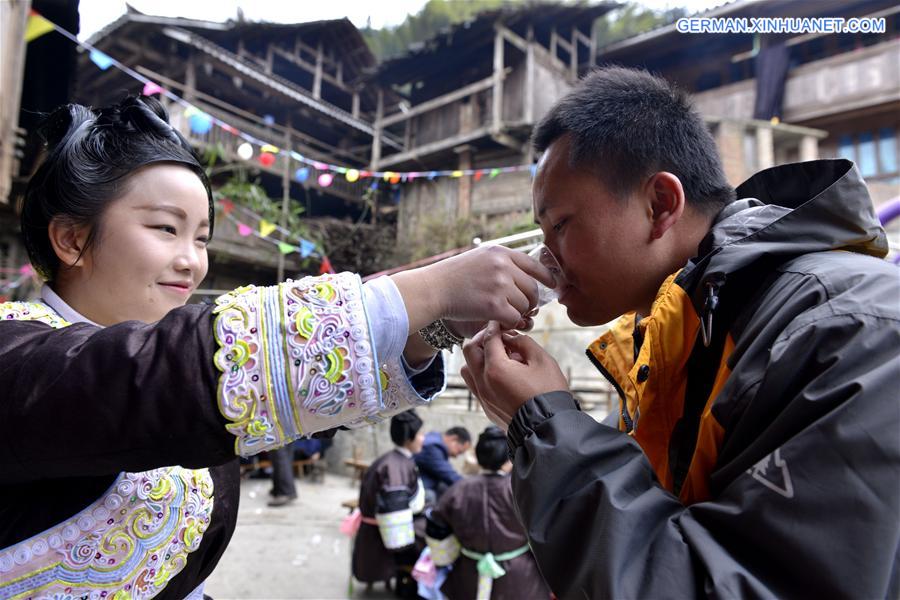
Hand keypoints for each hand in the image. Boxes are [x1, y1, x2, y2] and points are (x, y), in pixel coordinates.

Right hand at [392, 246, 554, 333]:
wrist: (432, 289)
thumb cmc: (453, 276)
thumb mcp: (479, 258)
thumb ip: (502, 263)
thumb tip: (528, 276)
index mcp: (501, 252)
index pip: (534, 265)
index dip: (546, 277)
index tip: (552, 285)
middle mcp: (503, 266)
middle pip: (532, 288)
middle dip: (530, 302)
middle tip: (524, 309)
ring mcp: (499, 285)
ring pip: (524, 305)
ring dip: (518, 313)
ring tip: (506, 314)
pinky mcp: (494, 305)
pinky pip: (514, 318)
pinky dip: (510, 323)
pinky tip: (500, 322)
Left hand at [460, 321, 568, 430]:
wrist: (549, 428)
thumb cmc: (549, 393)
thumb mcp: (543, 360)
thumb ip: (524, 342)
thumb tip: (511, 338)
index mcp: (496, 369)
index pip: (488, 338)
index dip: (495, 327)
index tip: (501, 322)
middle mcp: (483, 383)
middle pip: (470, 351)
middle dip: (482, 339)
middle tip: (497, 336)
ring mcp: (482, 397)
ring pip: (468, 369)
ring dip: (479, 358)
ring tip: (499, 357)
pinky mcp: (486, 408)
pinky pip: (475, 385)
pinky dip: (482, 374)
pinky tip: (501, 374)